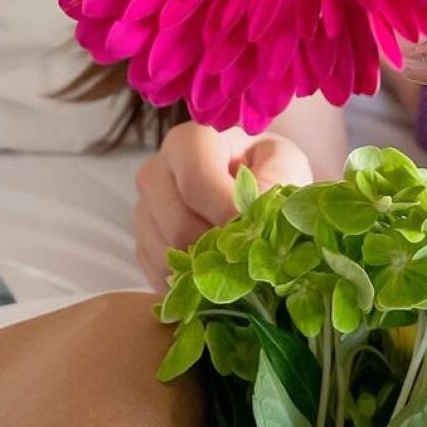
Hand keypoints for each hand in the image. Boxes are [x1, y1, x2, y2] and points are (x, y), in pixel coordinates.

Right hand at [134, 121, 313, 292]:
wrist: (250, 186)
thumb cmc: (268, 169)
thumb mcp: (283, 162)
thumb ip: (276, 178)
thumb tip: (257, 208)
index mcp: (189, 142)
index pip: (196, 179)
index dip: (227, 210)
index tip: (255, 228)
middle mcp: (156, 173)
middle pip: (179, 225)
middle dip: (220, 247)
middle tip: (252, 253)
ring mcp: (143, 212)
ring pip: (167, 256)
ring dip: (207, 268)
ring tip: (239, 261)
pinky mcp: (143, 246)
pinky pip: (160, 277)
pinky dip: (192, 284)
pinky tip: (219, 270)